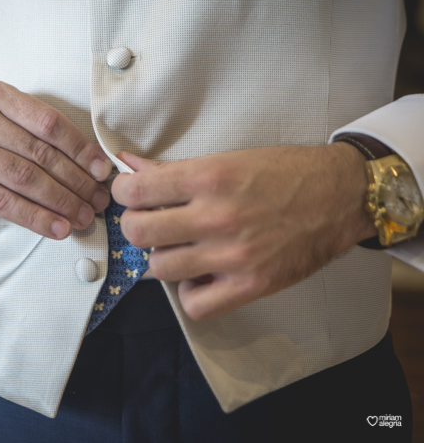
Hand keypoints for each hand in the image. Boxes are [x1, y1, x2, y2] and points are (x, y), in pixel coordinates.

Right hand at [0, 80, 111, 238]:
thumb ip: (29, 131)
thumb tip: (87, 163)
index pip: (48, 122)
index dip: (81, 149)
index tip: (101, 171)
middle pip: (39, 152)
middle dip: (75, 181)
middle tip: (98, 202)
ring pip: (23, 177)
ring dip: (59, 202)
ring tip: (82, 218)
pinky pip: (1, 201)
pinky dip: (33, 217)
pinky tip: (54, 228)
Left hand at [111, 144, 376, 319]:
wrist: (341, 195)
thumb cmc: (283, 172)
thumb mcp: (226, 159)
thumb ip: (172, 169)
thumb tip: (126, 164)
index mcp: (208, 178)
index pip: (136, 191)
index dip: (123, 192)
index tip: (131, 194)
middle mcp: (217, 217)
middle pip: (138, 232)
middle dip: (137, 225)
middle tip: (153, 222)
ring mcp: (234, 255)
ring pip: (160, 268)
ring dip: (163, 258)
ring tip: (180, 248)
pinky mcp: (251, 286)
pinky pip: (195, 304)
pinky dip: (190, 292)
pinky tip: (200, 275)